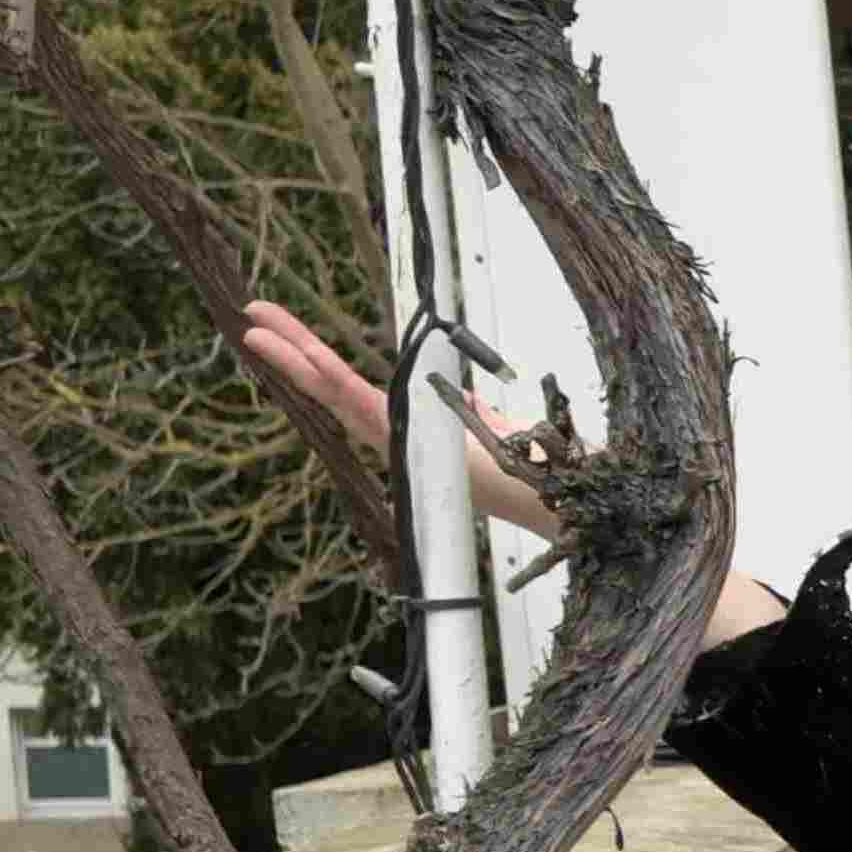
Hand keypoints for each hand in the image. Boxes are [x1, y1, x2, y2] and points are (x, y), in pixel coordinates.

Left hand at [236, 295, 793, 645]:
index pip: (359, 404)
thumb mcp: (537, 467)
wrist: (600, 535)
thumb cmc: (573, 501)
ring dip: (322, 367)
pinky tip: (340, 368)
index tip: (263, 338)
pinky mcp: (450, 445)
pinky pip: (396, 409)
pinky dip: (364, 385)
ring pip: (363, 403)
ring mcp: (433, 451)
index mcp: (431, 456)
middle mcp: (423, 455)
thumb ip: (501, 443)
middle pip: (346, 398)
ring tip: (276, 330)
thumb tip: (483, 426)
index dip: (311, 369)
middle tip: (251, 317)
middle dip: (298, 357)